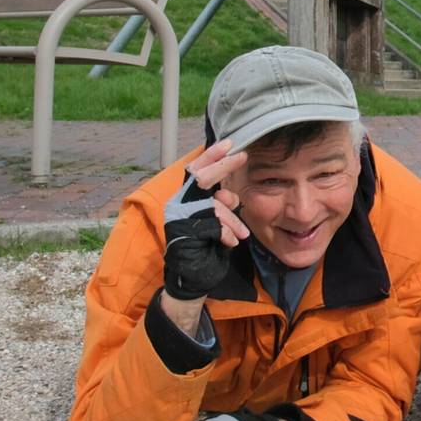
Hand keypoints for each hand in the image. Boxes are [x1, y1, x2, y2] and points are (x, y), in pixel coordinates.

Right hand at [161, 142, 251, 300]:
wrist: (194, 278)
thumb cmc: (207, 247)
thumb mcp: (217, 220)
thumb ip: (221, 204)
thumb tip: (231, 194)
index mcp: (184, 198)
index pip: (195, 170)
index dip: (211, 155)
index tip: (230, 143)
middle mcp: (177, 204)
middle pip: (201, 178)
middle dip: (223, 166)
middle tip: (243, 156)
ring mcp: (179, 218)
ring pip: (213, 205)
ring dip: (231, 218)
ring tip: (241, 234)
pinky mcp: (184, 233)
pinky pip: (213, 225)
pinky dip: (226, 232)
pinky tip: (231, 242)